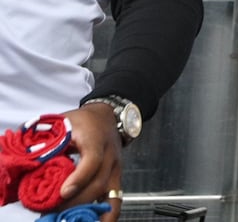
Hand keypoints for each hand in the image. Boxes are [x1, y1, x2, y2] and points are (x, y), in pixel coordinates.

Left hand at [57, 104, 122, 221]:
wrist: (106, 115)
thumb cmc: (82, 121)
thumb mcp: (64, 124)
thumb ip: (50, 144)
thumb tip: (30, 167)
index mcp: (96, 138)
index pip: (93, 160)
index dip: (79, 178)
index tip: (63, 192)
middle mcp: (110, 154)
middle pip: (98, 182)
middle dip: (75, 201)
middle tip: (53, 210)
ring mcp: (116, 166)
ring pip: (107, 193)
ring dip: (86, 208)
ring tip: (65, 216)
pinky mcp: (117, 175)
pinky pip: (116, 197)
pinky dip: (108, 214)